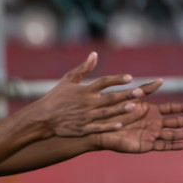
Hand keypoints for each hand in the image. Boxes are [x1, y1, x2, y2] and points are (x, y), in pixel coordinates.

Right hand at [30, 52, 145, 137]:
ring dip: (120, 110)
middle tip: (139, 92)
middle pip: (109, 98)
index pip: (103, 82)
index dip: (116, 79)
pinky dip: (109, 127)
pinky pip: (98, 127)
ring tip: (134, 106)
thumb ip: (84, 68)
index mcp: (84, 90)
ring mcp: (86, 117)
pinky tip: (120, 125)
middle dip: (125, 95)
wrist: (42, 118)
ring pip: (107, 113)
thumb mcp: (68, 79)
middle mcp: (87, 103)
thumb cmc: (56, 97)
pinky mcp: (83, 129)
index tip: (130, 77)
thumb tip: (95, 54)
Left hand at [95, 80, 182, 152]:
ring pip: (173, 135)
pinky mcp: (145, 145)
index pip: (172, 109)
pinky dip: (173, 146)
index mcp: (152, 111)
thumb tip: (162, 80)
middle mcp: (154, 123)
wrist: (99, 127)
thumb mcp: (132, 97)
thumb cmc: (114, 111)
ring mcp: (151, 135)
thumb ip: (147, 89)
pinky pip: (162, 146)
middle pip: (177, 122)